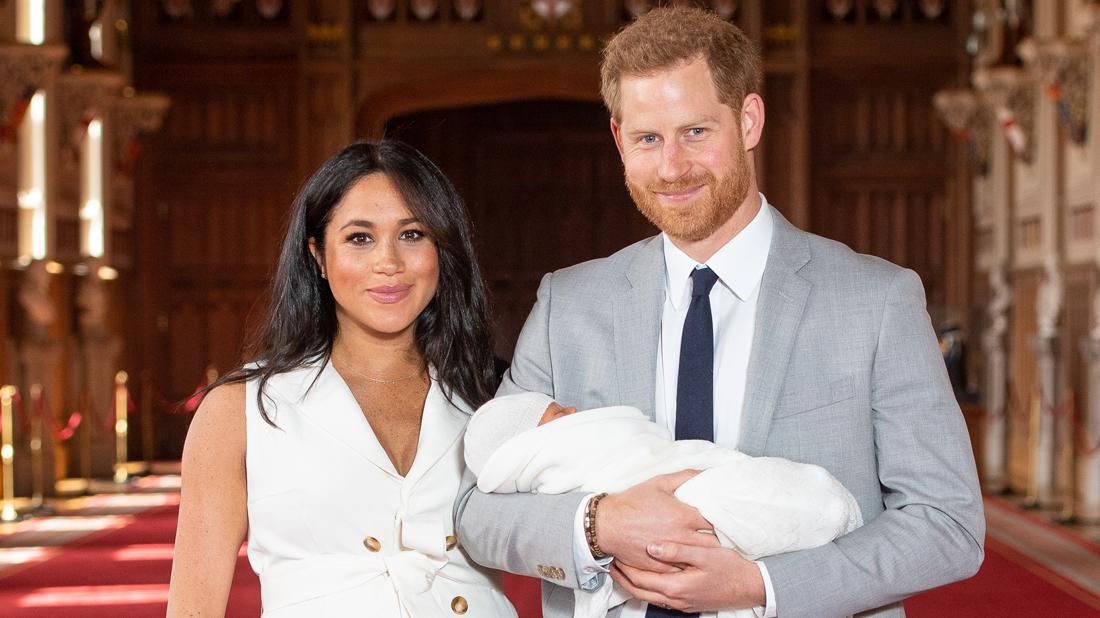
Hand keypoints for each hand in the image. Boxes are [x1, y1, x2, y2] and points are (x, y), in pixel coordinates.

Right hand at [595, 470, 718, 571]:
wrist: (607, 525)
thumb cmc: (632, 503)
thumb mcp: (659, 483)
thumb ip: (686, 477)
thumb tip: (706, 473)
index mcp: (683, 516)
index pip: (717, 521)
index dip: (726, 520)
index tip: (731, 519)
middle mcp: (680, 537)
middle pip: (714, 543)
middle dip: (723, 540)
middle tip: (729, 537)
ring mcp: (672, 555)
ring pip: (701, 559)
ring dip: (710, 555)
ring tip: (719, 551)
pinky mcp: (662, 567)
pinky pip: (684, 569)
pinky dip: (692, 566)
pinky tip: (698, 563)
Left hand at [611, 542, 764, 612]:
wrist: (750, 587)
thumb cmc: (730, 569)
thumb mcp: (705, 554)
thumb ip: (677, 550)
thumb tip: (651, 547)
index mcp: (676, 586)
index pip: (639, 578)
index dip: (624, 566)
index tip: (615, 553)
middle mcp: (675, 599)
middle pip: (638, 590)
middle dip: (622, 577)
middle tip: (611, 562)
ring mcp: (681, 603)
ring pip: (647, 596)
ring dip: (632, 583)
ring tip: (623, 568)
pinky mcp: (687, 603)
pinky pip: (659, 597)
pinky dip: (647, 587)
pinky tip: (647, 577)